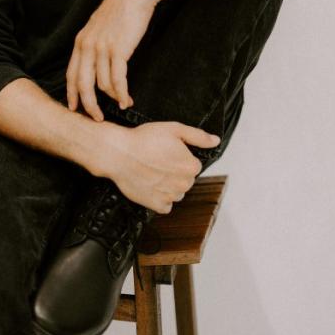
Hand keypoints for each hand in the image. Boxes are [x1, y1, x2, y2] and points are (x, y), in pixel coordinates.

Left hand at [65, 0, 156, 120]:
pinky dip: (122, 93)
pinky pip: (117, 80)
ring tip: (123, 103)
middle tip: (96, 118)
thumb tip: (99, 61)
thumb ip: (96, 43)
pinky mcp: (118, 50)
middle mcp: (87, 46)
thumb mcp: (100, 25)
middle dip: (88, 104)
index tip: (74, 107)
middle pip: (82, 84)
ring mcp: (101, 48)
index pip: (71, 73)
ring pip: (102, 84)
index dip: (72, 93)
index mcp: (81, 41)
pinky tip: (127, 100)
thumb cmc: (122, 9)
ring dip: (113, 98)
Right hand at [96, 121, 219, 213]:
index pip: (193, 165)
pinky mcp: (157, 205)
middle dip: (175, 173)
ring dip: (168, 186)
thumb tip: (215, 141)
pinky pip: (165, 205)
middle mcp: (184, 184)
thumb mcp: (174, 129)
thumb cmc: (143, 140)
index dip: (179, 158)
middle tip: (157, 161)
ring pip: (176, 193)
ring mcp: (171, 196)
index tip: (166, 153)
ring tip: (151, 172)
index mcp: (191, 166)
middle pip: (185, 180)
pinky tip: (150, 185)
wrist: (119, 153)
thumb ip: (198, 136)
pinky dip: (159, 198)